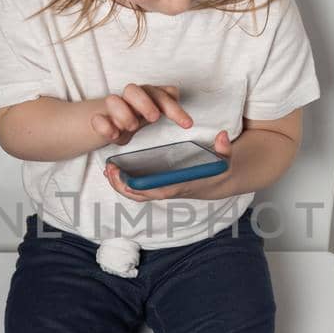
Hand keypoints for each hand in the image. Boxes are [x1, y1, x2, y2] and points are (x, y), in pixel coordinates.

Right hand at [89, 83, 192, 146]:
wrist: (108, 123)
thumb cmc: (136, 117)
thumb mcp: (153, 115)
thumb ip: (167, 109)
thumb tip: (181, 109)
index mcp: (147, 96)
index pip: (161, 94)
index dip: (173, 108)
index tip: (187, 125)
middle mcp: (129, 99)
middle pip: (133, 90)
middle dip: (144, 103)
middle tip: (153, 118)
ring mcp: (113, 109)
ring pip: (113, 100)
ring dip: (123, 114)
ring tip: (131, 127)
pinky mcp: (99, 120)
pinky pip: (96, 119)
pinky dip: (103, 125)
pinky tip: (113, 134)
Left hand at [104, 130, 235, 201]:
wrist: (219, 182)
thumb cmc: (218, 170)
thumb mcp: (225, 159)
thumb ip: (225, 149)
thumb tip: (222, 137)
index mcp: (181, 185)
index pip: (158, 190)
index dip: (140, 186)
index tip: (125, 177)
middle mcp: (169, 190)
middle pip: (141, 195)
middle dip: (122, 185)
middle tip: (110, 169)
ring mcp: (163, 190)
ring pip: (137, 194)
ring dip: (120, 184)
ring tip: (108, 169)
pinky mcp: (159, 186)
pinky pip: (139, 189)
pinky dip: (125, 182)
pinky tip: (115, 171)